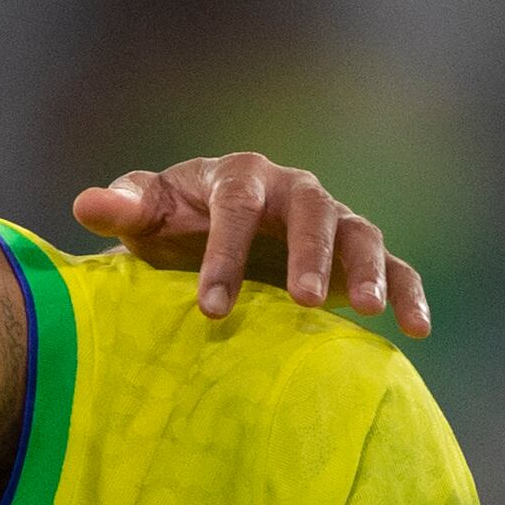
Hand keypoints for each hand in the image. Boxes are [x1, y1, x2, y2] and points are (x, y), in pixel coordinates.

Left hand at [73, 154, 431, 333]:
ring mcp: (331, 221)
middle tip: (305, 300)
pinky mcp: (355, 256)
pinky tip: (416, 330)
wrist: (206, 234)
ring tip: (367, 310)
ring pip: (360, 233)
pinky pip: (394, 266)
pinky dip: (408, 291)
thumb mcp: (143, 216)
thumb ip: (122, 209)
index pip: (235, 204)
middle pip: (311, 209)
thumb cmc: (172, 225)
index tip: (210, 308)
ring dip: (365, 269)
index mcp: (238, 175)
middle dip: (309, 253)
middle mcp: (292, 190)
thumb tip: (88, 205)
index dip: (224, 252)